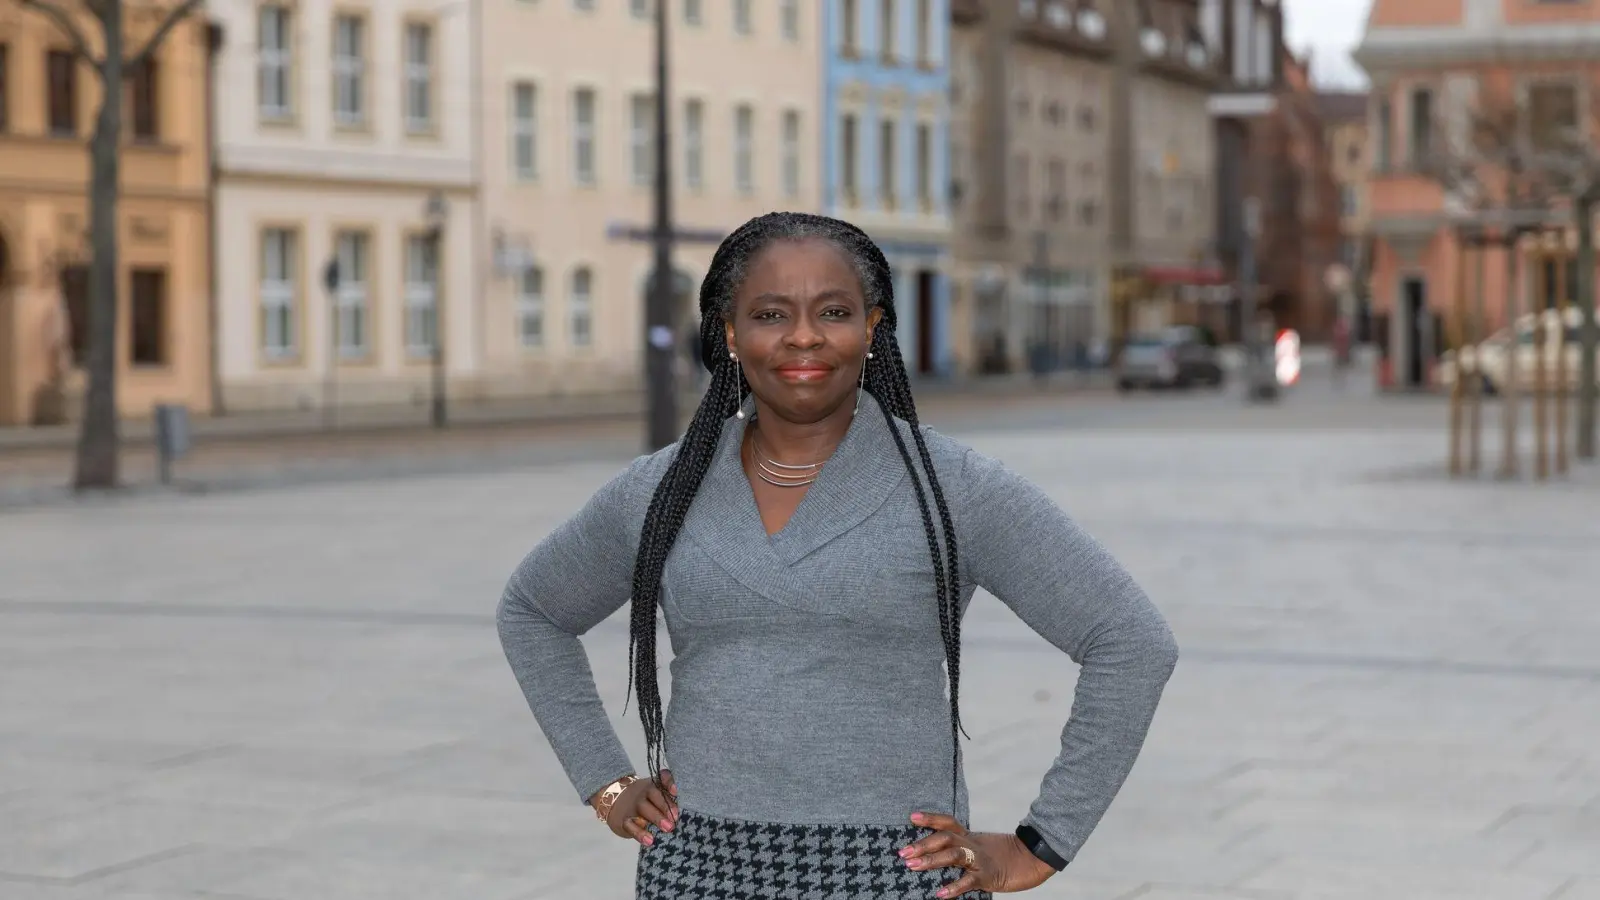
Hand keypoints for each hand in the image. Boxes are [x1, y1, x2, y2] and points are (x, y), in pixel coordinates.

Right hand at [593, 770, 678, 845]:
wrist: (610, 800)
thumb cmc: (642, 800)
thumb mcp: (653, 795)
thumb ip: (667, 800)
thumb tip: (679, 814)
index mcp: (653, 785)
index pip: (662, 778)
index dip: (669, 783)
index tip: (675, 791)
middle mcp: (643, 793)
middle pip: (655, 795)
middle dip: (665, 806)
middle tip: (675, 817)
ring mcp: (632, 806)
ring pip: (643, 809)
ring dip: (656, 818)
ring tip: (668, 828)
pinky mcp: (624, 820)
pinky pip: (631, 826)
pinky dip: (640, 834)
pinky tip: (649, 841)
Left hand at [899, 812, 1055, 896]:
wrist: (1035, 858)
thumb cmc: (1008, 855)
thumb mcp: (983, 847)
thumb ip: (965, 848)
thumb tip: (942, 855)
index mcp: (970, 837)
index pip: (947, 822)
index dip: (930, 818)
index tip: (911, 817)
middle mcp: (972, 845)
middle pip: (945, 837)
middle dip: (922, 844)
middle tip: (902, 852)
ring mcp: (980, 860)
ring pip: (953, 855)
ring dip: (931, 860)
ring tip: (913, 866)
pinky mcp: (988, 876)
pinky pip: (968, 882)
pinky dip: (953, 887)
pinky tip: (940, 894)